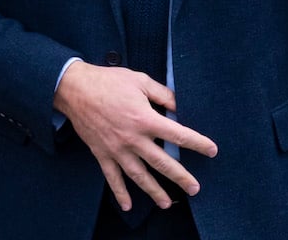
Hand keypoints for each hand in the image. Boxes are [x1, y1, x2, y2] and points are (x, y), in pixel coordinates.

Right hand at [53, 61, 217, 211]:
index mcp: (145, 119)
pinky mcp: (102, 154)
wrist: (76, 89)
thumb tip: (178, 106)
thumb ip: (162, 94)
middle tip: (195, 188)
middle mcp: (133, 139)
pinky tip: (129, 205)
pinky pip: (112, 178)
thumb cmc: (110, 82)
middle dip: (180, 176)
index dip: (197, 143)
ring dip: (154, 190)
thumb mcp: (141, 81)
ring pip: (139, 175)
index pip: (177, 134)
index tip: (211, 151)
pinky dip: (120, 193)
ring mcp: (117, 149)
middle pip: (161, 162)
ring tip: (168, 203)